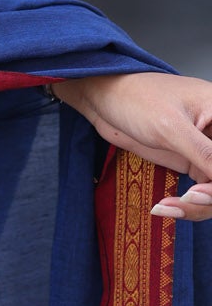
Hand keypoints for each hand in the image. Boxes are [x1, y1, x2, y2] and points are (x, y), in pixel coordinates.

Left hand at [49, 71, 211, 221]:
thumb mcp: (171, 128)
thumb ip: (207, 155)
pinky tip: (164, 206)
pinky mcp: (192, 163)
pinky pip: (202, 193)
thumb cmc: (134, 98)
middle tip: (188, 198)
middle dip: (210, 197)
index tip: (201, 192)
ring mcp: (206, 150)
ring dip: (197, 207)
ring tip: (167, 207)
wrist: (103, 99)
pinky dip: (187, 205)